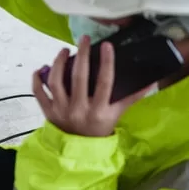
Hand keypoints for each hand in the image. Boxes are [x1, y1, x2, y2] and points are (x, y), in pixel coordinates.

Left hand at [32, 36, 154, 137]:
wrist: (79, 150)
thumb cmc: (99, 129)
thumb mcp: (117, 115)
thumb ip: (132, 98)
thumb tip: (151, 82)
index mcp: (99, 111)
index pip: (104, 82)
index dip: (106, 62)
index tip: (106, 45)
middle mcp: (79, 109)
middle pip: (79, 78)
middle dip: (82, 55)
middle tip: (83, 39)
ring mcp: (61, 110)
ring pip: (56, 82)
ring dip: (58, 63)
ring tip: (64, 51)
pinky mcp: (48, 112)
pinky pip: (38, 93)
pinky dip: (37, 80)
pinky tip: (41, 68)